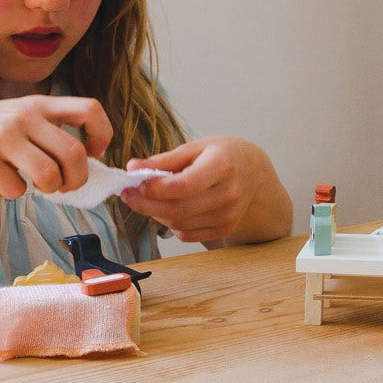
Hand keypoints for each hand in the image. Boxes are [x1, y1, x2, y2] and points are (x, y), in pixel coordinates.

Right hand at [0, 96, 111, 198]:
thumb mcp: (21, 116)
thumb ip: (51, 129)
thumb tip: (89, 160)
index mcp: (39, 104)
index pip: (89, 109)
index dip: (101, 134)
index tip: (94, 153)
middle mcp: (24, 117)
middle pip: (74, 153)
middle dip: (78, 178)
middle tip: (68, 185)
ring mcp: (2, 138)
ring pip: (49, 175)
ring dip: (51, 188)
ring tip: (41, 187)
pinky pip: (17, 189)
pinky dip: (16, 192)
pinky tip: (5, 183)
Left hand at [120, 137, 257, 246]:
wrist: (254, 172)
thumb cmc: (222, 155)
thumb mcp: (195, 147)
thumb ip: (164, 160)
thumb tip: (132, 168)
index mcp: (222, 166)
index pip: (184, 185)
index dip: (155, 188)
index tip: (135, 182)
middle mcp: (228, 194)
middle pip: (178, 210)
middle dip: (145, 204)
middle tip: (128, 194)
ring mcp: (228, 215)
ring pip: (178, 224)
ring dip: (155, 213)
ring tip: (148, 198)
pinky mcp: (224, 228)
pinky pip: (187, 234)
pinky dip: (171, 224)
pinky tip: (169, 208)